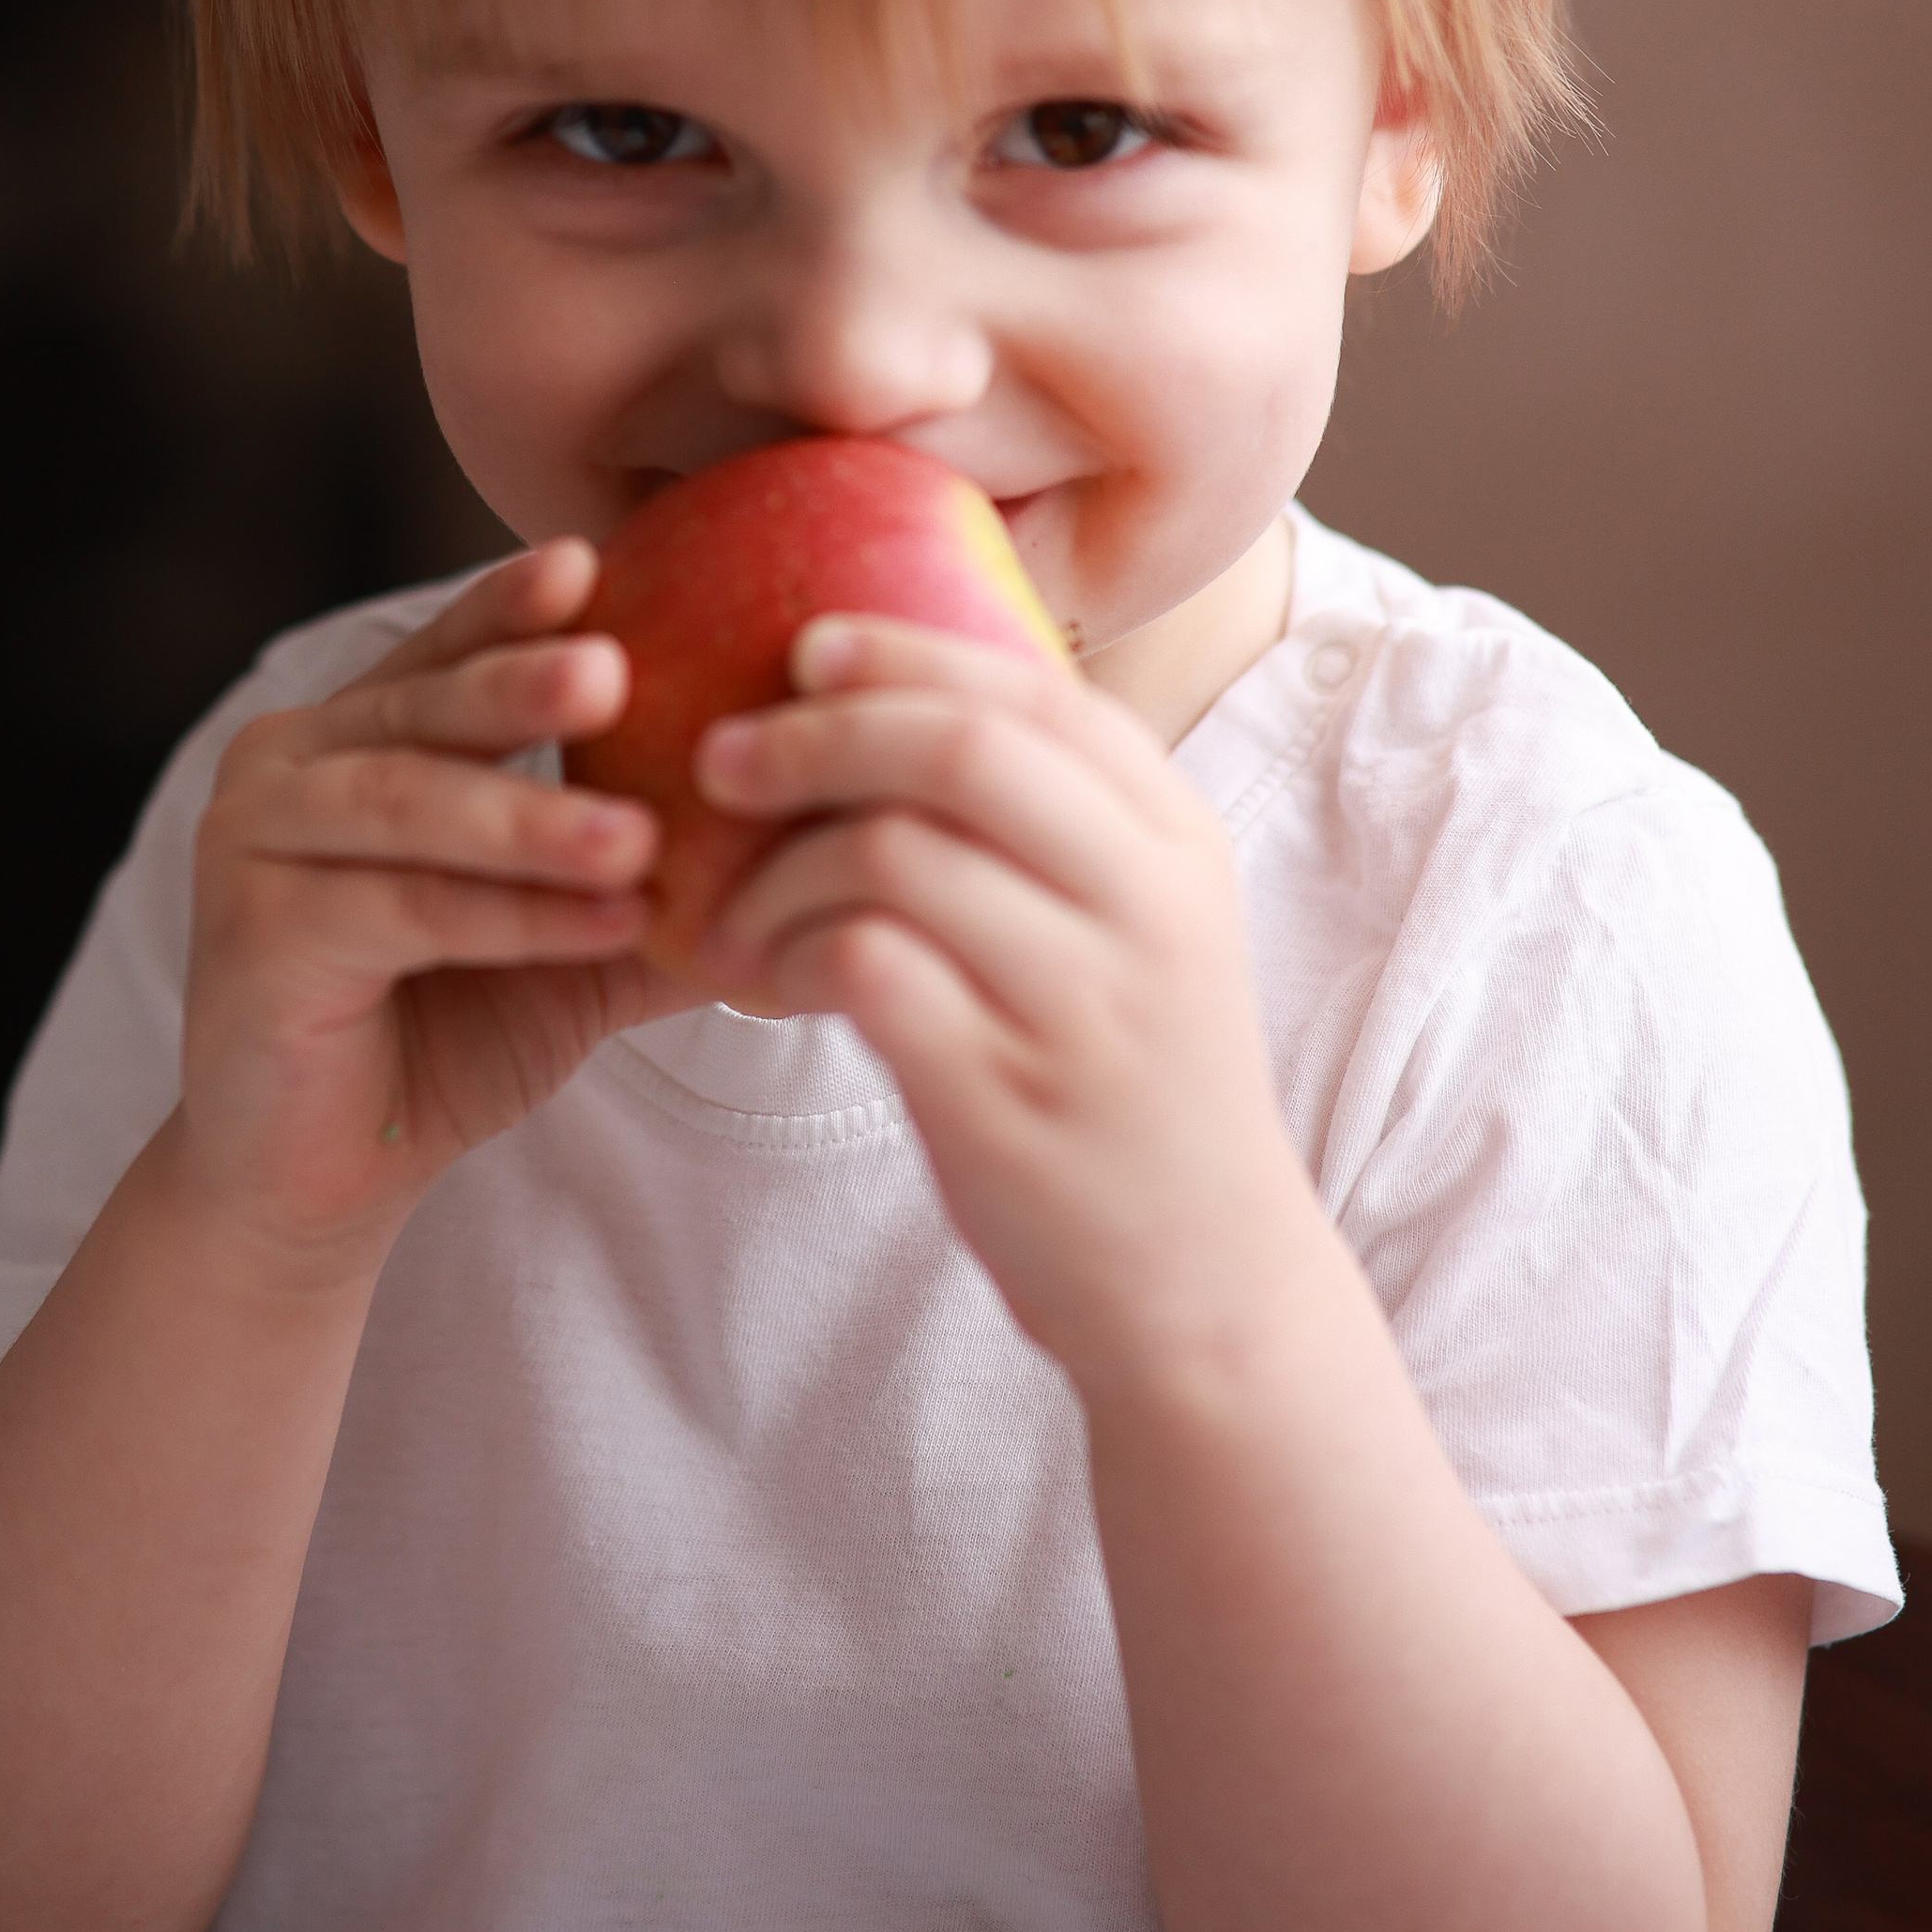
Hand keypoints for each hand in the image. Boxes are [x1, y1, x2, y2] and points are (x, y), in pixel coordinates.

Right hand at [183, 540, 687, 1279]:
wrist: (316, 1181)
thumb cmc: (446, 1034)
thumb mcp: (569, 940)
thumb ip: (656, 875)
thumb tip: (815, 827)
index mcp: (352, 735)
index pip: (442, 654)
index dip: (507, 607)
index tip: (590, 562)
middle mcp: (285, 765)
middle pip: (420, 710)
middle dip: (521, 684)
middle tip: (616, 668)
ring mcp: (250, 845)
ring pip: (407, 806)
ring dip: (530, 819)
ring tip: (640, 834)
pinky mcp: (252, 937)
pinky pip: (400, 909)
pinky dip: (508, 914)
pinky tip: (607, 920)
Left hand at [696, 617, 1325, 1400]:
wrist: (1209, 1285)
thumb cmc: (1136, 1082)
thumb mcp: (1141, 927)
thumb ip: (1057, 821)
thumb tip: (893, 699)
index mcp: (1177, 839)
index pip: (1035, 687)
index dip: (906, 650)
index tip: (807, 646)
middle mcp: (1145, 906)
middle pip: (955, 748)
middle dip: (819, 733)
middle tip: (722, 759)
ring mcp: (1082, 1005)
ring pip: (891, 855)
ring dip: (777, 871)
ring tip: (734, 916)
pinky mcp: (1006, 1101)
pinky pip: (864, 970)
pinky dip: (787, 957)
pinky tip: (762, 984)